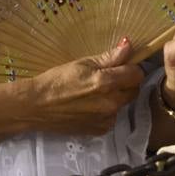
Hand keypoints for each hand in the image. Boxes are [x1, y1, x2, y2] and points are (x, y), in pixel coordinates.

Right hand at [27, 38, 144, 135]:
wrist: (37, 106)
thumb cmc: (57, 80)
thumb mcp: (82, 63)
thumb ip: (109, 57)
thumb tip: (128, 45)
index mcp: (106, 83)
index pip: (137, 74)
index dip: (131, 68)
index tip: (121, 66)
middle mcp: (111, 103)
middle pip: (133, 90)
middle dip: (126, 82)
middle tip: (107, 78)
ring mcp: (106, 119)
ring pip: (123, 104)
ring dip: (116, 97)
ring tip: (95, 93)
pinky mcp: (100, 130)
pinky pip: (112, 117)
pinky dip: (107, 111)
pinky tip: (90, 106)